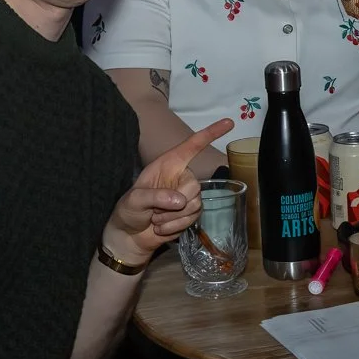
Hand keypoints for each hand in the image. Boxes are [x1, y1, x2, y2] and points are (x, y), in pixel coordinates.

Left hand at [102, 118, 233, 265]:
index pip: (191, 146)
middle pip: (194, 186)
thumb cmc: (129, 210)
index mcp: (167, 164)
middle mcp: (180, 177)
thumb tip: (181, 201)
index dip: (210, 134)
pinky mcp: (191, 213)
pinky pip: (193, 219)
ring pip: (195, 205)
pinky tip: (161, 227)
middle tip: (155, 212)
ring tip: (156, 219)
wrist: (130, 235)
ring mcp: (187, 195)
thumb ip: (155, 196)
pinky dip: (175, 227)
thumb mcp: (134, 200)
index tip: (229, 122)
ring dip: (173, 218)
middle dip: (176, 203)